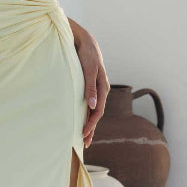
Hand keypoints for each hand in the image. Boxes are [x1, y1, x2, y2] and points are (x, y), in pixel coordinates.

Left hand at [67, 20, 108, 147]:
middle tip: (84, 144)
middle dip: (91, 129)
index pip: (98, 111)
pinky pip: (90, 104)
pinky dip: (87, 114)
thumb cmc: (86, 55)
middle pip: (97, 114)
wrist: (85, 42)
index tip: (83, 134)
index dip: (91, 124)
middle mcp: (101, 90)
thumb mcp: (88, 69)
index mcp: (102, 88)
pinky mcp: (91, 87)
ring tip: (85, 137)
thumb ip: (90, 87)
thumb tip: (92, 106)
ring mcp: (96, 89)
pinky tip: (83, 120)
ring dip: (90, 124)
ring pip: (94, 111)